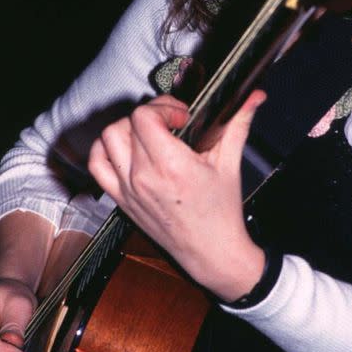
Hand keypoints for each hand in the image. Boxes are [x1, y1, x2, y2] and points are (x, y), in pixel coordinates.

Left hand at [88, 90, 266, 301]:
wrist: (212, 253)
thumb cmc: (221, 214)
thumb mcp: (230, 163)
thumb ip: (238, 123)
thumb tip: (253, 98)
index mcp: (171, 166)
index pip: (144, 117)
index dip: (163, 107)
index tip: (181, 115)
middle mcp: (144, 177)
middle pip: (128, 124)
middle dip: (150, 115)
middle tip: (169, 123)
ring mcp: (128, 189)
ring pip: (108, 139)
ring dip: (127, 129)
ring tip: (149, 134)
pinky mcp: (121, 199)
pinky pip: (98, 166)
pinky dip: (105, 150)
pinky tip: (124, 148)